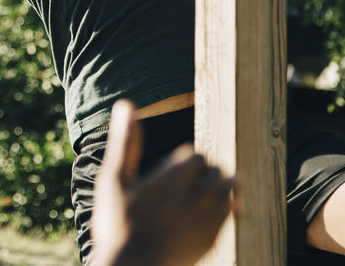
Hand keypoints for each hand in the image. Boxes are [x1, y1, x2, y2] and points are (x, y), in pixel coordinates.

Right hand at [91, 100, 232, 265]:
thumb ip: (125, 142)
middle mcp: (198, 195)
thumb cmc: (118, 224)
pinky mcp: (212, 240)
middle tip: (193, 177)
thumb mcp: (115, 179)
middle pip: (217, 170)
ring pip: (230, 191)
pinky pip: (230, 216)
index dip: (186, 158)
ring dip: (222, 186)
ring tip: (209, 188)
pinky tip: (213, 211)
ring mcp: (208, 219)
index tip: (175, 166)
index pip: (197, 154)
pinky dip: (225, 209)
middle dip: (206, 171)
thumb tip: (126, 105)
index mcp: (176, 177)